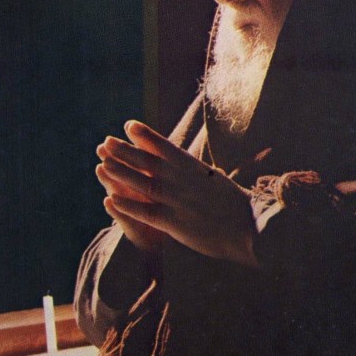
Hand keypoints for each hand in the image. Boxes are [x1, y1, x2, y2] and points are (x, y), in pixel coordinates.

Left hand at [96, 120, 257, 265]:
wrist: (253, 230)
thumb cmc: (234, 206)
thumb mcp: (214, 179)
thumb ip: (194, 170)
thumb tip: (179, 158)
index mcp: (194, 168)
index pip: (166, 147)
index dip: (145, 136)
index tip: (128, 125)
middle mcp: (184, 181)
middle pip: (148, 162)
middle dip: (125, 151)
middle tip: (105, 142)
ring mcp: (179, 201)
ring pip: (144, 184)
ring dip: (122, 174)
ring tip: (102, 164)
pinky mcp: (177, 223)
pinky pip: (147, 212)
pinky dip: (129, 205)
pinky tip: (111, 199)